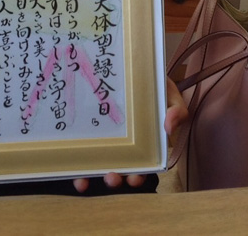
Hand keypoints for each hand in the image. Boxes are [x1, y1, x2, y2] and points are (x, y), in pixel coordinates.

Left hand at [71, 77, 188, 193]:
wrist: (133, 67)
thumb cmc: (153, 85)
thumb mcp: (169, 96)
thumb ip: (177, 110)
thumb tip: (169, 128)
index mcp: (145, 143)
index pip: (142, 166)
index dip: (138, 176)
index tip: (135, 178)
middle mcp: (123, 145)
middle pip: (119, 169)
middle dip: (115, 179)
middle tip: (112, 178)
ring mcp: (104, 139)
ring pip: (97, 164)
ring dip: (91, 176)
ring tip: (84, 181)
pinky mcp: (87, 131)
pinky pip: (80, 149)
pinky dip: (75, 164)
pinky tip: (71, 170)